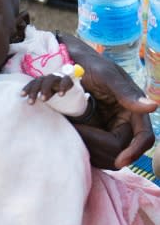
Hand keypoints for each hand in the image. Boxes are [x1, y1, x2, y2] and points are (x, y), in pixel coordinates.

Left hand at [21, 74, 73, 103]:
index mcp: (42, 80)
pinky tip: (61, 94)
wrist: (69, 85)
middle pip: (39, 82)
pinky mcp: (67, 79)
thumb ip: (41, 96)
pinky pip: (64, 81)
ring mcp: (57, 77)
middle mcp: (48, 78)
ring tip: (43, 99)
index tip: (22, 95)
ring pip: (50, 80)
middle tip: (30, 103)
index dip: (27, 88)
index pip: (32, 83)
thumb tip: (31, 102)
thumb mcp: (47, 94)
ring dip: (45, 89)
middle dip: (34, 91)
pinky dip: (62, 87)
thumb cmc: (54, 90)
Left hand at [59, 33, 154, 168]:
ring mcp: (112, 129)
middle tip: (78, 132)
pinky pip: (95, 151)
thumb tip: (152, 107)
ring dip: (91, 148)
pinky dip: (85, 147)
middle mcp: (126, 122)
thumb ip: (125, 92)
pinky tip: (73, 134)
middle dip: (101, 147)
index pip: (143, 138)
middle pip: (122, 150)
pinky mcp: (98, 133)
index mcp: (135, 109)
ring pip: (108, 155)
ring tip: (74, 129)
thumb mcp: (106, 75)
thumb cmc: (91, 65)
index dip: (134, 152)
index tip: (119, 162)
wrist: (73, 63)